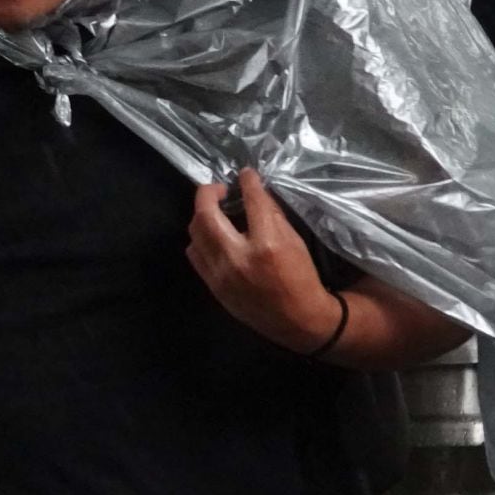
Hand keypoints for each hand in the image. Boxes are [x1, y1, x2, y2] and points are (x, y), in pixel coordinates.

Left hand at [186, 168, 342, 353]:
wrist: (297, 319)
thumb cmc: (300, 277)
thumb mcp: (294, 241)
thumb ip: (271, 215)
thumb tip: (253, 192)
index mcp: (266, 245)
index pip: (251, 202)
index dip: (247, 182)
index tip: (244, 174)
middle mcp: (238, 258)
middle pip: (206, 215)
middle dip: (208, 193)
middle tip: (218, 189)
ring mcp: (221, 274)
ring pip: (194, 233)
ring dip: (201, 216)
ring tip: (214, 212)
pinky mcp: (213, 285)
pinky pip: (195, 254)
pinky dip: (200, 239)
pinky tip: (212, 236)